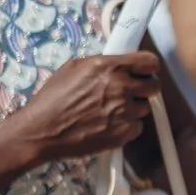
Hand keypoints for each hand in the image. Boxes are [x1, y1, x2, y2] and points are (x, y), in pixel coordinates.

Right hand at [10, 53, 162, 163]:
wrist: (41, 131)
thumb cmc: (52, 99)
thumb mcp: (74, 69)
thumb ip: (103, 64)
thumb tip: (121, 64)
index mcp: (110, 67)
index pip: (150, 62)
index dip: (147, 68)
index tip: (143, 72)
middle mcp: (121, 87)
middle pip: (154, 86)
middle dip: (143, 89)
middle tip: (127, 94)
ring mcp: (125, 111)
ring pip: (144, 108)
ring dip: (132, 109)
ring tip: (109, 112)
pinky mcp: (125, 132)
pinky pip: (138, 126)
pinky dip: (127, 127)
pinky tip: (108, 126)